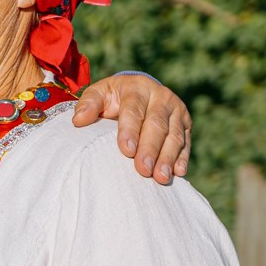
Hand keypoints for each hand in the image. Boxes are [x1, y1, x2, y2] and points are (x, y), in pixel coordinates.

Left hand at [71, 75, 191, 184]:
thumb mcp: (99, 94)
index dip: (131, 130)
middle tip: (143, 170)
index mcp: (138, 88)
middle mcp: (161, 97)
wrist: (140, 92)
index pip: (134, 109)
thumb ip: (88, 105)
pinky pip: (186, 142)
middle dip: (150, 149)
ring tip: (161, 177)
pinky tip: (179, 172)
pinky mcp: (186, 124)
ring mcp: (176, 110)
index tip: (126, 150)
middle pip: (157, 125)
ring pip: (174, 135)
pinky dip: (183, 157)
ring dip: (168, 157)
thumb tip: (78, 121)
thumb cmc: (114, 98)